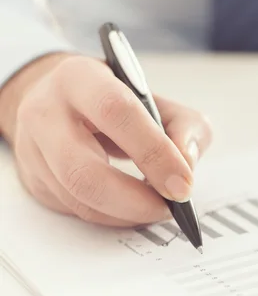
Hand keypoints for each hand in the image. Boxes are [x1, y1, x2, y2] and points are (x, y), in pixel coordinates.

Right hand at [0, 53, 211, 226]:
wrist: (63, 102)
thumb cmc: (119, 102)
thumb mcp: (160, 100)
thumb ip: (186, 127)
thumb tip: (186, 166)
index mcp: (80, 78)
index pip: (116, 112)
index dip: (154, 153)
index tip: (183, 185)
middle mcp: (45, 112)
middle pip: (83, 171)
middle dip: (135, 200)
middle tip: (169, 209)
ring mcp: (32, 150)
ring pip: (78, 197)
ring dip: (126, 214)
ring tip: (157, 208)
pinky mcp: (34, 180)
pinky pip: (75, 210)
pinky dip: (113, 217)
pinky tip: (134, 209)